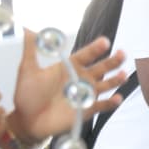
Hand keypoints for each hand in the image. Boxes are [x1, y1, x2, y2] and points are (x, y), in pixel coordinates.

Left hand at [10, 33, 127, 142]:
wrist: (26, 120)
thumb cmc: (27, 95)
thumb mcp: (28, 70)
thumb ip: (31, 50)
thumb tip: (26, 28)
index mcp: (69, 67)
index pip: (86, 55)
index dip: (95, 49)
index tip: (104, 42)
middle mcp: (81, 78)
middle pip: (101, 68)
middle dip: (112, 61)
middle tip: (121, 54)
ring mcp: (85, 94)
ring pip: (106, 85)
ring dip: (115, 80)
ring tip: (123, 75)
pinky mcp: (86, 110)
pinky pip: (102, 105)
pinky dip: (110, 102)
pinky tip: (117, 98)